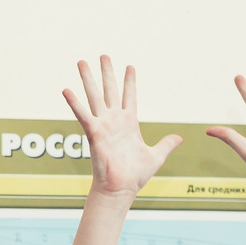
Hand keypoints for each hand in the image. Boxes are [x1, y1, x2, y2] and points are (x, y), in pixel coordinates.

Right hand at [61, 56, 182, 202]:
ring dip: (88, 79)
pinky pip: (83, 115)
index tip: (130, 66)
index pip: (130, 96)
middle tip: (104, 55)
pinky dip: (74, 103)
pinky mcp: (94, 134)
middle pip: (110, 90)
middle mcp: (115, 121)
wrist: (121, 189)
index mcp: (129, 123)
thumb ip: (166, 144)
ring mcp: (103, 125)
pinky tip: (66, 90)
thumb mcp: (156, 156)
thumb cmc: (135, 175)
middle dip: (107, 72)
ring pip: (94, 97)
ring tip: (82, 61)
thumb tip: (179, 138)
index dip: (130, 81)